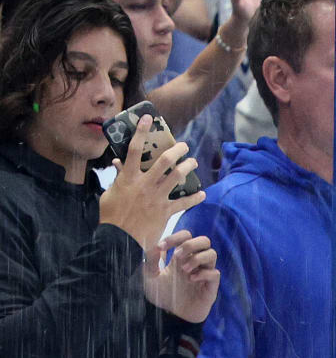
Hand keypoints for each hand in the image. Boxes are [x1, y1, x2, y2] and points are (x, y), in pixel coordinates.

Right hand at [98, 118, 204, 254]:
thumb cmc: (111, 215)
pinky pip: (183, 202)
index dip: (141, 131)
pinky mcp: (165, 211)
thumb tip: (119, 163)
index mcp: (128, 177)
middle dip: (177, 150)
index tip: (148, 119)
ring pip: (177, 176)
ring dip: (188, 167)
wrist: (119, 238)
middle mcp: (144, 184)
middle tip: (184, 146)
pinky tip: (202, 194)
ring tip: (194, 162)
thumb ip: (118, 177)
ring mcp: (156, 197)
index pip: (135, 149)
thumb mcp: (110, 193)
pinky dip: (194, 198)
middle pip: (164, 161)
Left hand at [142, 229, 218, 322]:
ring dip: (197, 258)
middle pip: (204, 241)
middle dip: (190, 244)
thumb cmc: (161, 296)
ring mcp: (204, 274)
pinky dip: (203, 274)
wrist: (169, 317)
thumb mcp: (148, 277)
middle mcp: (194, 263)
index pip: (186, 236)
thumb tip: (155, 245)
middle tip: (176, 256)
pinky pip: (215, 274)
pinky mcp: (210, 287)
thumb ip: (150, 260)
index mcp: (180, 257)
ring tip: (184, 270)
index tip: (162, 247)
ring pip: (212, 254)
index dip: (175, 237)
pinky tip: (191, 280)